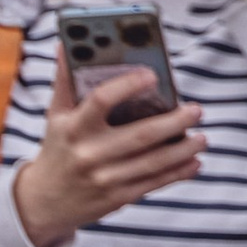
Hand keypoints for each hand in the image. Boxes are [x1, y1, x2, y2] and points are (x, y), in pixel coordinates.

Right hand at [11, 55, 203, 246]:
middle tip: (196, 109)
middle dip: (173, 122)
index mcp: (74, 127)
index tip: (153, 74)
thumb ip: (65, 80)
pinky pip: (152, 184)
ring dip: (182, 150)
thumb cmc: (58, 147)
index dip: (127, 85)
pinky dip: (177, 173)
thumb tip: (67, 43)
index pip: (101, 100)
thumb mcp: (56, 115)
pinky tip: (194, 163)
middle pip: (139, 135)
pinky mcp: (116, 198)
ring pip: (152, 163)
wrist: (44, 202)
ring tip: (202, 137)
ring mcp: (105, 179)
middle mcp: (89, 154)